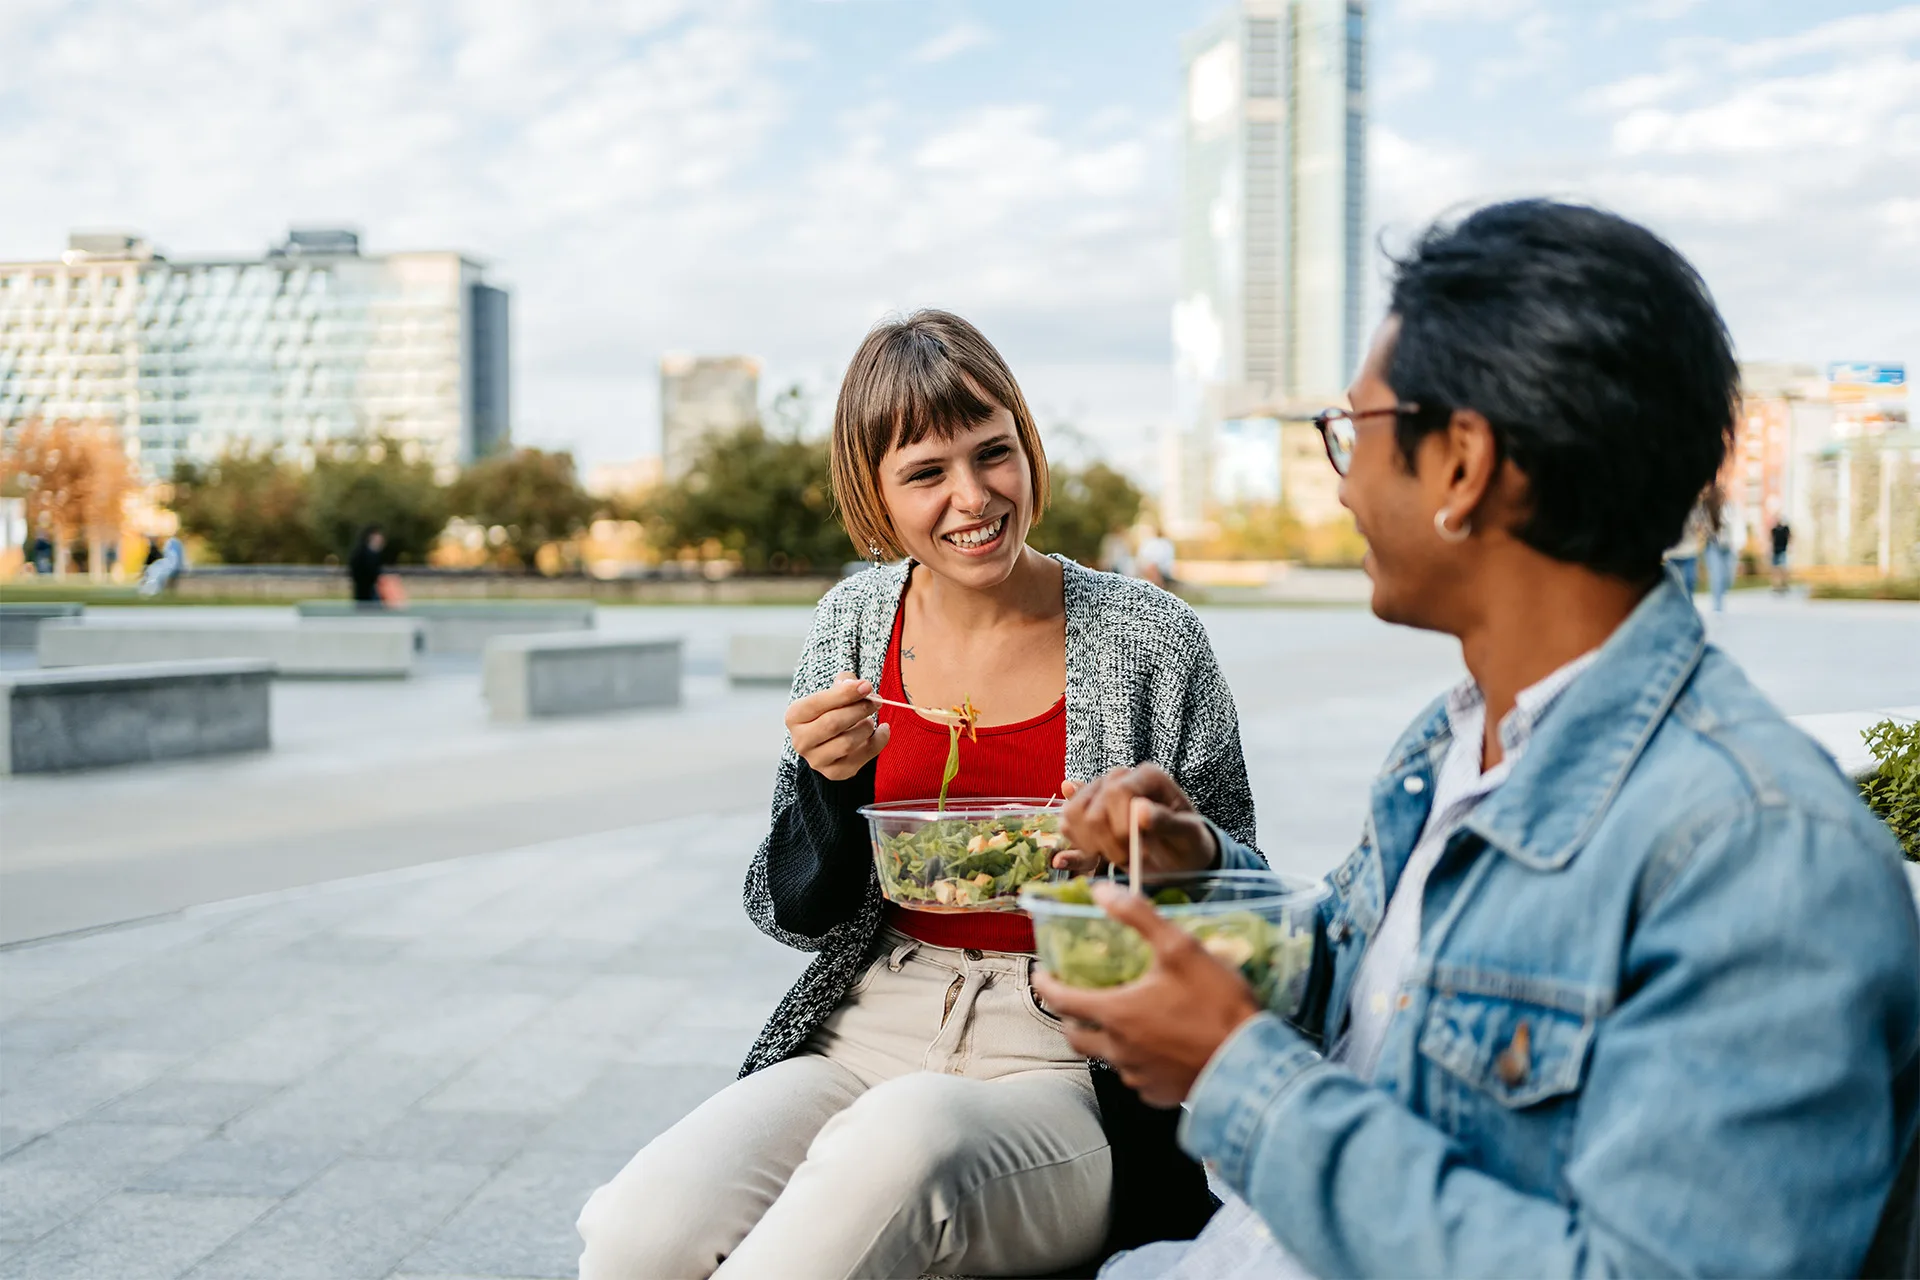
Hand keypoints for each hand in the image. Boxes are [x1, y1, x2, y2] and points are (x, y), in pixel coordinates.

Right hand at [786, 673, 889, 780]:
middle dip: (859, 709)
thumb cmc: (831, 710)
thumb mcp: (833, 692)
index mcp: (794, 716)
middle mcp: (801, 741)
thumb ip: (845, 683)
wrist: (829, 739)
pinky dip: (878, 741)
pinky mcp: (835, 772)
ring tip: (871, 719)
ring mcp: (816, 760)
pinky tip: (883, 730)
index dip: (845, 693)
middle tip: (876, 701)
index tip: (867, 686)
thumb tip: (860, 686)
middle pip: (832, 723)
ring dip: (866, 727)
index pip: (818, 703)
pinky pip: (862, 757)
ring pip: (847, 743)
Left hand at [1032, 883, 1260, 1105]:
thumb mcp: (1180, 948)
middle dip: (1068, 1016)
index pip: (1060, 1000)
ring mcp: (1137, 1076)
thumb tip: (1102, 892)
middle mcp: (1118, 1050)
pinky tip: (1150, 1048)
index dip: (1045, 984)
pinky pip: (1134, 1076)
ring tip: (1117, 1020)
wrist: (1251, 1062)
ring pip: (1105, 1057)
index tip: (1040, 974)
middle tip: (1074, 999)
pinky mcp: (1157, 1094)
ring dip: (1102, 1039)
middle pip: (1075, 1036)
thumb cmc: (1217, 1004)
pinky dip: (1133, 1061)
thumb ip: (1138, 916)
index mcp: (1116, 1014)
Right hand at [1054, 764, 1217, 875]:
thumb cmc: (1187, 842)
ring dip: (1090, 844)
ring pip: (1072, 814)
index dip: (1121, 825)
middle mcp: (1119, 778)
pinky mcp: (1086, 813)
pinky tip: (1083, 859)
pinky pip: (1066, 825)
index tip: (1136, 848)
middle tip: (1130, 857)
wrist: (1178, 856)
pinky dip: (1074, 847)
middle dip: (1108, 842)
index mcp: (1147, 776)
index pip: (1118, 791)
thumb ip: (1168, 821)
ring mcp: (1099, 794)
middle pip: (1091, 807)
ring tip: (1116, 856)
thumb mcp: (1188, 834)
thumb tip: (1141, 810)